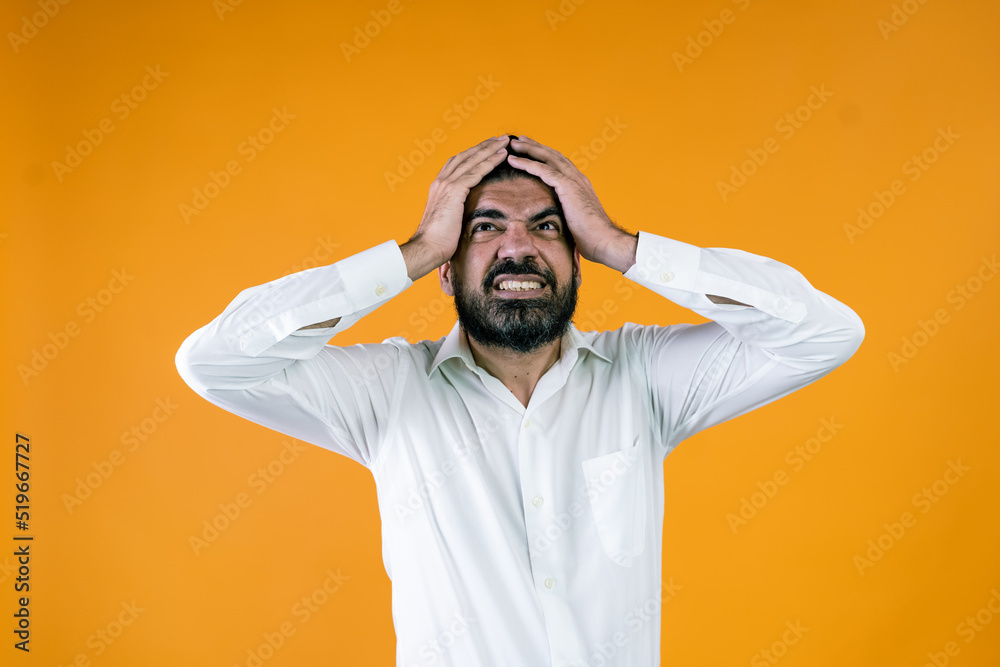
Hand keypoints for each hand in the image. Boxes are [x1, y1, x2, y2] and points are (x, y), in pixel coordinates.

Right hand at [407, 135, 511, 267]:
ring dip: (489, 149)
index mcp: (438, 186)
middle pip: (466, 156)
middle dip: (483, 146)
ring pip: (472, 159)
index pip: (458, 163)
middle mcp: (441, 181)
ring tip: (504, 141)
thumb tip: (465, 213)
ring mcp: (446, 184)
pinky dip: (489, 161)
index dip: (473, 154)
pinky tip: (501, 156)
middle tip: (499, 138)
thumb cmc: (438, 240)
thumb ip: (455, 210)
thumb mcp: (447, 219)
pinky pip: (476, 171)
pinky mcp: (454, 190)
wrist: (428, 246)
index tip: (487, 148)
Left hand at [506, 135, 635, 270]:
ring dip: (529, 149)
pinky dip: (527, 163)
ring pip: (547, 158)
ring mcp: (574, 180)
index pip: (560, 164)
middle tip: (519, 140)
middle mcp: (578, 178)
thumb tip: (553, 221)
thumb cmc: (590, 237)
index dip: (545, 156)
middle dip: (536, 147)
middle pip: (553, 156)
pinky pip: (543, 170)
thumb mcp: (575, 220)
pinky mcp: (567, 186)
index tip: (531, 151)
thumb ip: (565, 214)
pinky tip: (514, 160)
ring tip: (514, 145)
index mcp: (580, 185)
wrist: (603, 240)